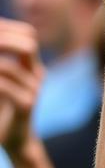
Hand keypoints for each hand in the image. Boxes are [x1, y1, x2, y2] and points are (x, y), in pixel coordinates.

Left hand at [0, 19, 43, 159]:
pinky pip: (5, 87)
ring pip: (7, 67)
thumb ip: (2, 64)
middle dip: (1, 41)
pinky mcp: (27, 105)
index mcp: (32, 66)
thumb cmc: (2, 108)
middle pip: (27, 44)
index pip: (28, 36)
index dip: (8, 28)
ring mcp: (35, 89)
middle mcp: (37, 74)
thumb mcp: (2, 81)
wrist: (15, 139)